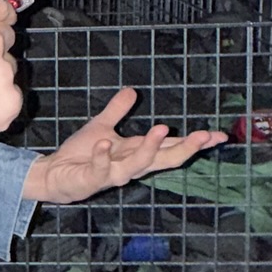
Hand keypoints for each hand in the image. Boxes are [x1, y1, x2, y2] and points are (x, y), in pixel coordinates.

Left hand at [21, 87, 225, 204]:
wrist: (52, 175)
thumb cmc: (81, 156)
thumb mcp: (101, 127)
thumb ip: (117, 111)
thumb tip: (133, 91)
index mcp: (136, 152)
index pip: (171, 148)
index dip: (194, 142)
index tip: (219, 135)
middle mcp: (129, 166)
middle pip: (164, 159)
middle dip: (185, 148)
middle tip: (205, 136)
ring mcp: (112, 175)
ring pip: (137, 166)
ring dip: (151, 149)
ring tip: (164, 129)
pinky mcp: (91, 180)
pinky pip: (100, 170)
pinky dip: (103, 157)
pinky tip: (105, 145)